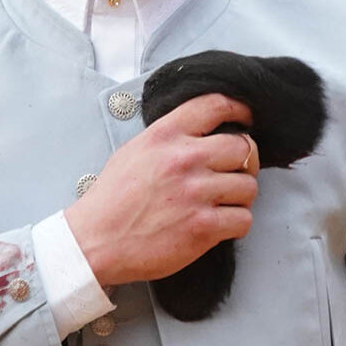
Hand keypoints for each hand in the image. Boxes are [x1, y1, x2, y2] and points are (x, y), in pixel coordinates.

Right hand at [64, 93, 258, 286]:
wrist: (96, 241)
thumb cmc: (113, 199)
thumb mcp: (135, 150)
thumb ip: (169, 136)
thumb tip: (203, 131)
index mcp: (165, 135)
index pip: (216, 105)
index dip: (240, 109)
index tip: (246, 119)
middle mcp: (184, 159)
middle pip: (244, 147)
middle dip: (246, 161)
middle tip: (236, 171)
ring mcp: (195, 193)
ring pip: (249, 186)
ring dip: (241, 196)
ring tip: (224, 202)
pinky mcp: (202, 227)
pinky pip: (243, 219)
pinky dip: (236, 224)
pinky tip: (220, 224)